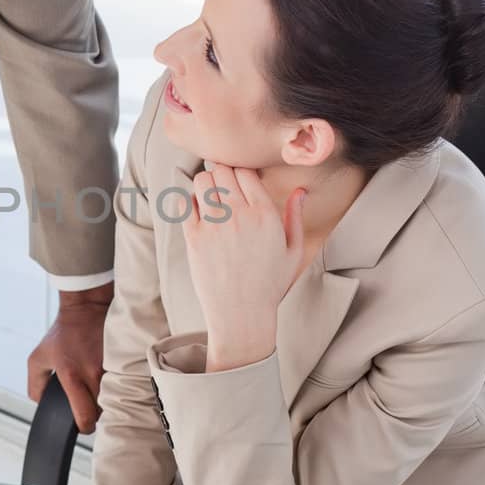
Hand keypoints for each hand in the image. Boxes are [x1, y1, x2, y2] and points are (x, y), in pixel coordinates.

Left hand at [27, 282, 112, 433]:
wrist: (87, 306)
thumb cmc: (64, 333)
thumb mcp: (38, 357)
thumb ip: (35, 385)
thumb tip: (43, 403)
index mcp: (72, 376)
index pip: (85, 417)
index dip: (83, 426)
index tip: (82, 422)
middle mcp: (94, 374)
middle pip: (103, 412)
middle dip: (97, 413)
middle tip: (91, 403)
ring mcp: (113, 368)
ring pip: (116, 400)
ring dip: (109, 399)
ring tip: (101, 389)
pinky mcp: (127, 361)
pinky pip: (127, 385)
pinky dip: (121, 387)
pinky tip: (114, 380)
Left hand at [183, 167, 305, 371]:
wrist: (242, 314)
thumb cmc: (270, 284)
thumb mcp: (293, 252)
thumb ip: (295, 217)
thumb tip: (300, 190)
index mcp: (265, 214)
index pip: (246, 171)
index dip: (241, 172)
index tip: (239, 182)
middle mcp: (239, 215)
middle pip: (222, 170)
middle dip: (222, 173)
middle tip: (223, 185)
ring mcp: (214, 225)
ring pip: (202, 180)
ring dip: (205, 182)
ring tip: (210, 195)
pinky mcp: (194, 238)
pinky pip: (184, 203)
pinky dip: (188, 199)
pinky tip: (197, 209)